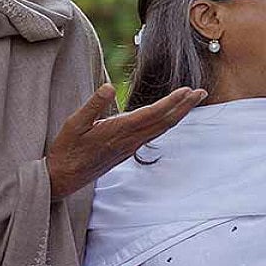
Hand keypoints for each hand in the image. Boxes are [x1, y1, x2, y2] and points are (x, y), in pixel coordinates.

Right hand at [46, 84, 206, 198]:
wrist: (63, 178)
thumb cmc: (66, 149)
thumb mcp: (73, 123)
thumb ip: (93, 105)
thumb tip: (109, 86)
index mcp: (118, 131)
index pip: (152, 114)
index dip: (172, 102)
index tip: (188, 90)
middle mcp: (129, 140)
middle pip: (164, 122)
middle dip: (185, 106)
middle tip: (202, 92)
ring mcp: (130, 146)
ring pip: (161, 128)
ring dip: (179, 113)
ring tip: (192, 100)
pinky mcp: (128, 150)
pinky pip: (153, 134)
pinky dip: (167, 122)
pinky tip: (170, 116)